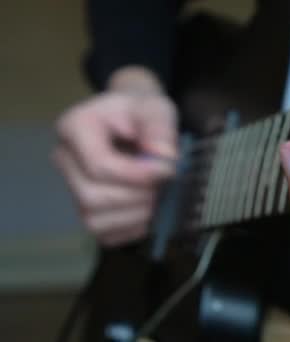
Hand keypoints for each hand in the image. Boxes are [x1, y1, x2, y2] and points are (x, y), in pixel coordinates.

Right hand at [53, 67, 177, 246]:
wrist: (135, 120)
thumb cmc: (141, 111)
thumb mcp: (156, 107)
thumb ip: (160, 129)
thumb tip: (164, 160)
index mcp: (75, 127)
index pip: (99, 165)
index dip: (138, 175)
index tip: (167, 170)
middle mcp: (65, 159)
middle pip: (92, 197)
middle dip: (137, 196)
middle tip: (163, 184)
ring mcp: (72, 187)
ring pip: (94, 220)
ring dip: (135, 215)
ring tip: (157, 196)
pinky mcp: (87, 209)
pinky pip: (105, 234)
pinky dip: (132, 228)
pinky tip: (148, 210)